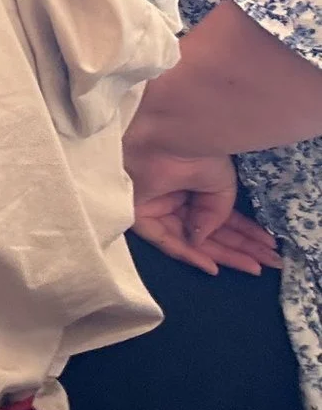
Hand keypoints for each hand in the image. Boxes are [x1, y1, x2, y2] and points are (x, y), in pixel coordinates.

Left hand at [127, 146, 274, 274]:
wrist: (171, 141)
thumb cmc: (198, 156)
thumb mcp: (221, 188)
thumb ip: (216, 218)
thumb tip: (202, 241)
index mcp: (194, 189)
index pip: (221, 219)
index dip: (246, 236)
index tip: (270, 252)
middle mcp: (176, 201)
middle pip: (208, 233)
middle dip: (239, 250)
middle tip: (268, 266)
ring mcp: (158, 209)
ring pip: (191, 241)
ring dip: (222, 255)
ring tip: (253, 268)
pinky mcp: (139, 214)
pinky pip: (165, 240)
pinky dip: (189, 254)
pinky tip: (213, 266)